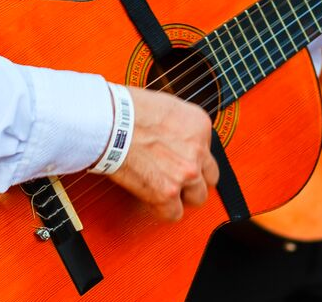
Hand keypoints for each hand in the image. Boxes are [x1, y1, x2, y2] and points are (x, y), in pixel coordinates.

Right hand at [107, 88, 218, 221]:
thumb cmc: (129, 110)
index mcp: (199, 126)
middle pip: (210, 176)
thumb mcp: (168, 107)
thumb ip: (180, 126)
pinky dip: (163, 210)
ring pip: (198, 197)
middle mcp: (198, 150)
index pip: (208, 150)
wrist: (112, 122)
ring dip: (183, 196)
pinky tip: (153, 200)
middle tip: (178, 177)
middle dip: (195, 178)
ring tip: (165, 190)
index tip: (180, 158)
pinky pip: (174, 213)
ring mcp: (186, 173)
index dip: (192, 156)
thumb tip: (177, 137)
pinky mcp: (167, 192)